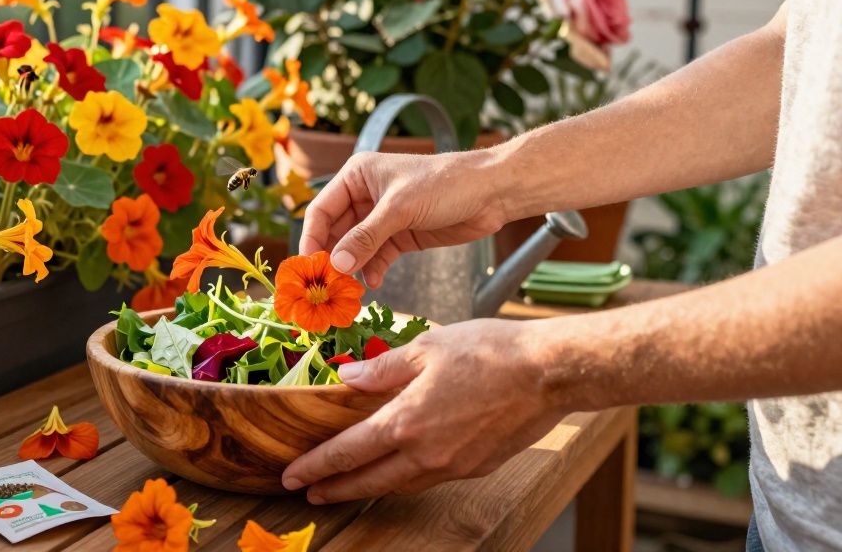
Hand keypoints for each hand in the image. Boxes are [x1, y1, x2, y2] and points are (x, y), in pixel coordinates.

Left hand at [281, 319, 567, 503]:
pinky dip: (405, 478)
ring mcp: (453, 466)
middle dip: (334, 489)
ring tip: (346, 487)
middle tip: (308, 494)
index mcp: (406, 422)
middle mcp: (426, 454)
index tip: (292, 475)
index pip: (348, 452)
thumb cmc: (490, 352)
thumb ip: (382, 369)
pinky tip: (398, 470)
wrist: (550, 373)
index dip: (316, 466)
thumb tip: (346, 378)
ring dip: (369, 488)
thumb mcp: (426, 348)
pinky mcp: (476, 468)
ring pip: (400, 485)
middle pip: (368, 481)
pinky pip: (429, 479)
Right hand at [299, 150, 509, 287]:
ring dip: (351, 268)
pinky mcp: (401, 236)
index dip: (312, 238)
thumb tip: (334, 264)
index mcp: (356, 177)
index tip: (307, 267)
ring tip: (347, 291)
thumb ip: (365, 238)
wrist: (491, 192)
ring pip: (355, 248)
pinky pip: (376, 257)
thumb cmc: (444, 184)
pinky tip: (372, 283)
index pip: (321, 210)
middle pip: (335, 232)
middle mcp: (364, 196)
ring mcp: (382, 218)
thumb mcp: (400, 209)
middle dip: (331, 258)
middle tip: (325, 286)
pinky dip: (372, 270)